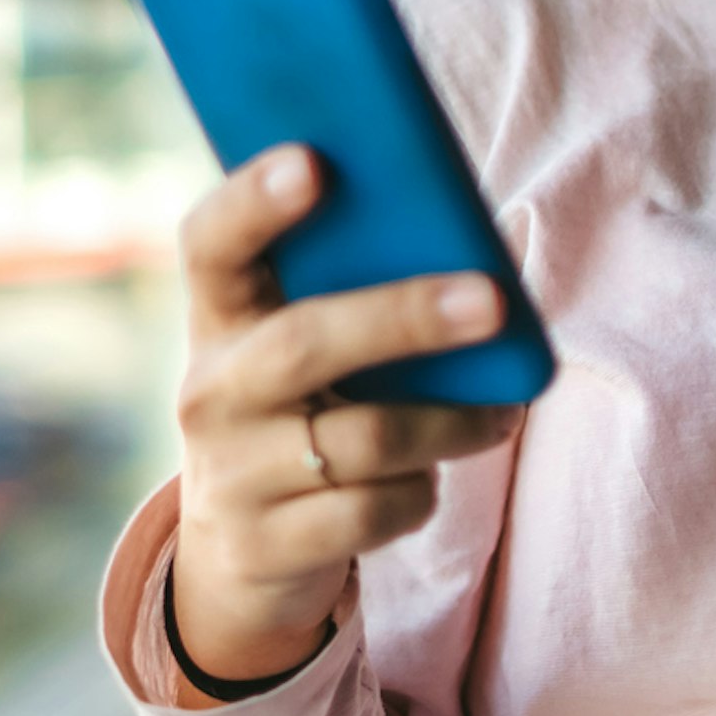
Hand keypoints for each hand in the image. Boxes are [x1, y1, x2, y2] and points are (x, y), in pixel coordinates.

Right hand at [168, 146, 523, 685]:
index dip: (253, 199)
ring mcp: (231, 474)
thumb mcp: (297, 350)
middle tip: (492, 301)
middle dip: (406, 316)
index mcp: (218, 318)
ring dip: (451, 424)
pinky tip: (429, 478)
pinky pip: (373, 511)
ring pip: (365, 440)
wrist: (241, 553)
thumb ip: (348, 294)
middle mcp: (210, 390)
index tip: (315, 162)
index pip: (211, 244)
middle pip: (305, 342)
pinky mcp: (265, 546)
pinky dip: (419, 493)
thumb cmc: (302, 411)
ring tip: (504, 412)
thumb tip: (474, 252)